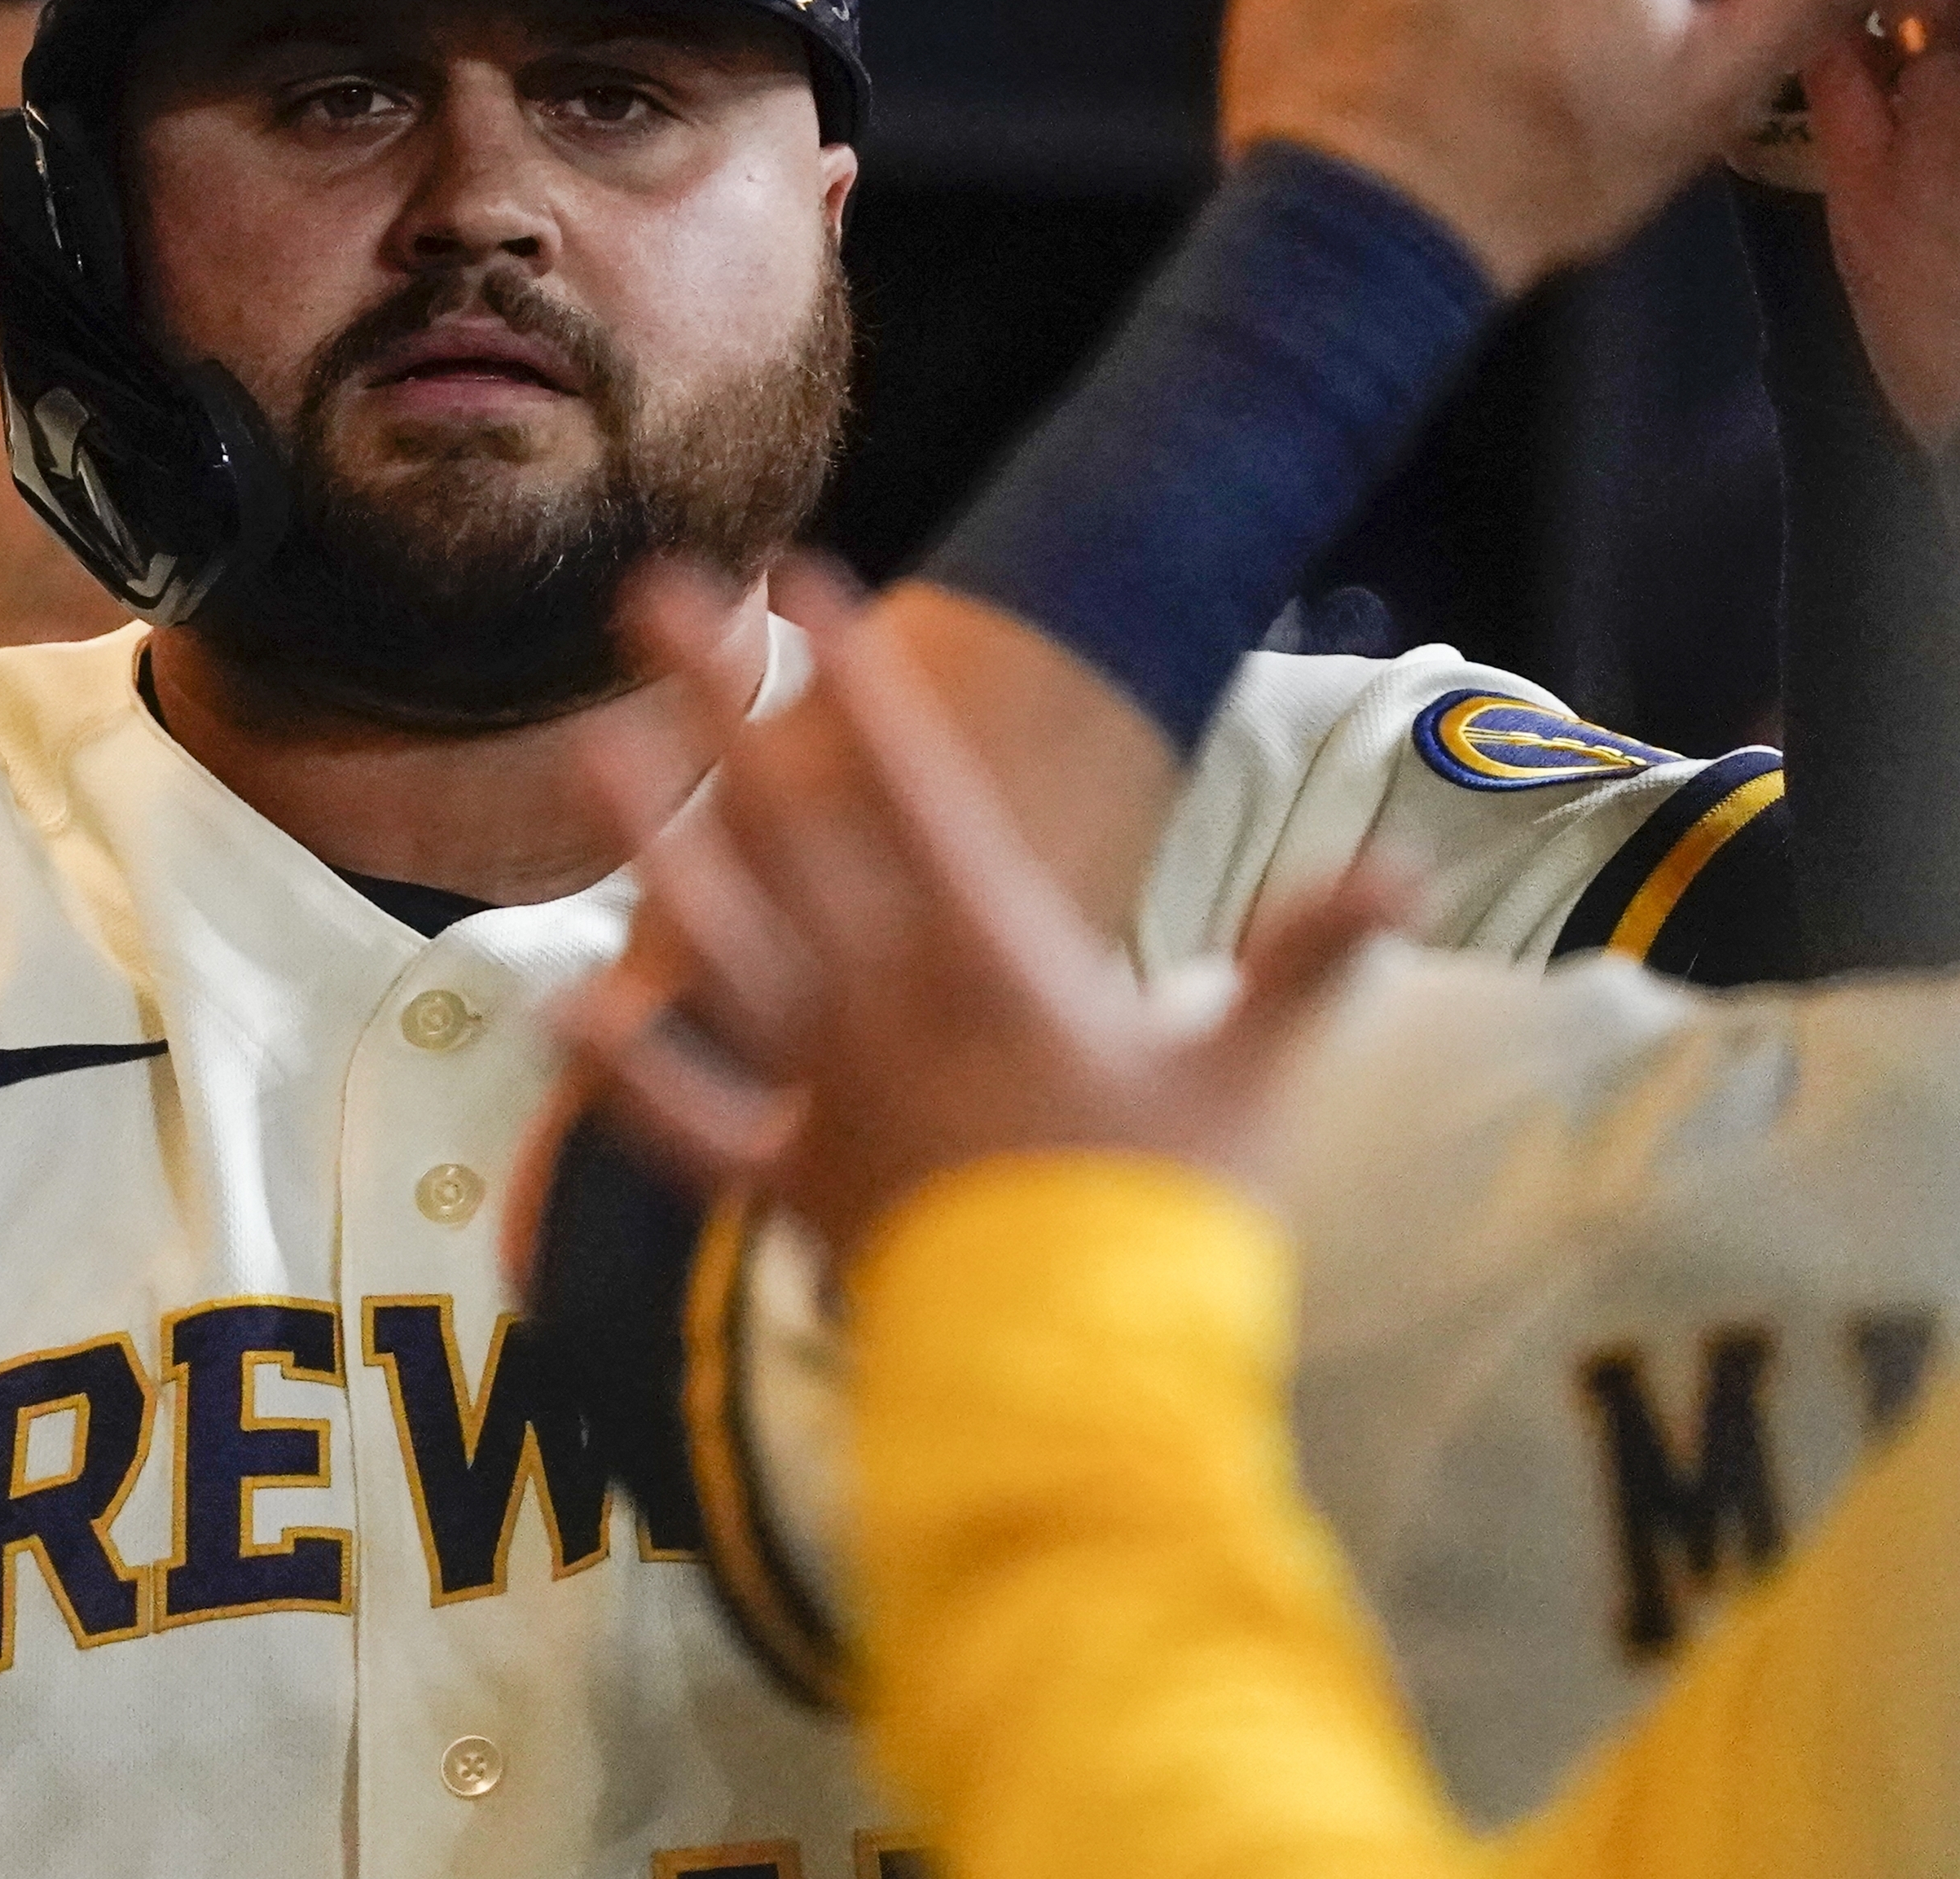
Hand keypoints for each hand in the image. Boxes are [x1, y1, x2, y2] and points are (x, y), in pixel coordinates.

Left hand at [548, 562, 1403, 1259]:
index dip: (858, 676)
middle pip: (788, 821)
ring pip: (715, 938)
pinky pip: (684, 1124)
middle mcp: (886, 997)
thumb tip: (1403, 878)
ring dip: (648, 838)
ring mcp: (822, 1086)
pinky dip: (621, 1076)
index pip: (912, 782)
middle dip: (720, 698)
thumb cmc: (1171, 1220)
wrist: (1083, 1382)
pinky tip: (556, 1017)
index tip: (807, 577)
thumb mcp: (1247, 1076)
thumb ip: (1307, 963)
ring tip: (584, 745)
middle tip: (653, 590)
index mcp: (993, 953)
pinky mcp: (787, 1183)